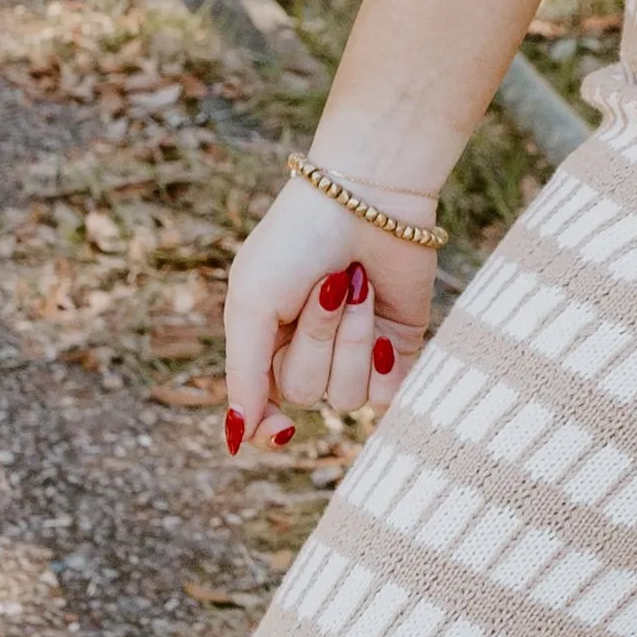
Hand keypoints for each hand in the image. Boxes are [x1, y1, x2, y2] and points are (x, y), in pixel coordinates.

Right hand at [222, 174, 437, 459]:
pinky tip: (382, 322)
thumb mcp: (251, 303)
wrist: (366, 197)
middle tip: (325, 288)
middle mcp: (308, 355)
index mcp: (265, 345)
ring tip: (356, 286)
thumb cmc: (296, 242)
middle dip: (316, 341)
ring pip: (349, 396)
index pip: (262, 413)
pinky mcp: (397, 349)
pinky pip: (389, 393)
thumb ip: (244, 374)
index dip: (268, 428)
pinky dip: (383, 359)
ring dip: (351, 339)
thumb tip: (239, 438)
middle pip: (307, 396)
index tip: (280, 428)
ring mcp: (354, 354)